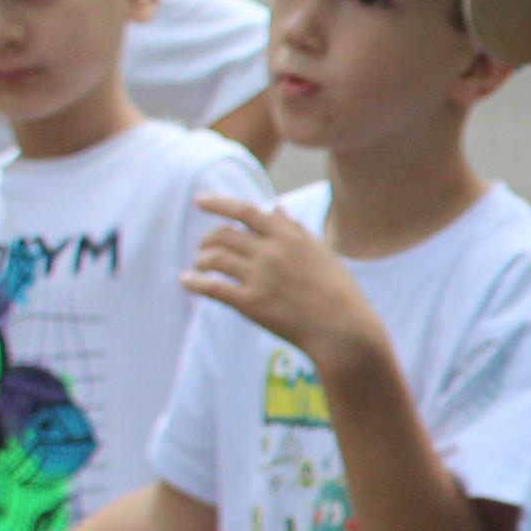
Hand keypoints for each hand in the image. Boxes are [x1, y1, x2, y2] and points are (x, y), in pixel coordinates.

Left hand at [185, 196, 381, 364]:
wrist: (343, 330)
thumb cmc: (338, 291)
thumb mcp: (321, 253)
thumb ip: (295, 230)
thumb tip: (276, 209)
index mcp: (289, 238)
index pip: (246, 211)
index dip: (219, 203)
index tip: (199, 200)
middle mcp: (271, 253)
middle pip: (224, 235)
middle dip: (208, 239)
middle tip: (205, 248)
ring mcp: (260, 278)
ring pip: (213, 258)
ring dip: (201, 260)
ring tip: (200, 267)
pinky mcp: (250, 303)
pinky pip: (212, 287)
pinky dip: (194, 282)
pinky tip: (187, 281)